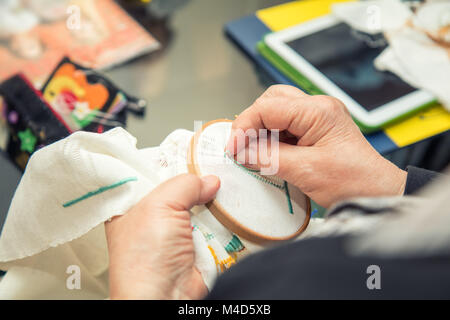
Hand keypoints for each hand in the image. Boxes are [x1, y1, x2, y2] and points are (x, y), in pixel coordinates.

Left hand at [105, 174, 219, 299]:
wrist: (165, 298)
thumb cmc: (145, 258)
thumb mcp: (159, 206)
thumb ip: (183, 184)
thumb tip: (208, 180)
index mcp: (130, 208)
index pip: (149, 176)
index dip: (168, 162)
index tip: (189, 150)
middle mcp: (151, 220)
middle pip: (177, 190)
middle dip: (195, 180)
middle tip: (212, 164)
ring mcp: (175, 234)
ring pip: (197, 207)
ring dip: (210, 200)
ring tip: (224, 183)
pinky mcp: (195, 246)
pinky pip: (212, 225)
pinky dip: (221, 219)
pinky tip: (228, 207)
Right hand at [226, 85, 405, 207]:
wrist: (378, 192)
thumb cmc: (353, 181)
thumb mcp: (304, 170)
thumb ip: (268, 157)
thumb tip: (241, 151)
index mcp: (318, 111)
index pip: (267, 108)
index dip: (244, 127)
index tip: (232, 149)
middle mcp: (318, 107)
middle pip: (271, 101)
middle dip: (252, 123)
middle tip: (241, 147)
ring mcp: (318, 117)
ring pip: (276, 111)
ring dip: (261, 130)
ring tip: (253, 151)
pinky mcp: (316, 129)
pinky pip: (286, 125)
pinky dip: (272, 137)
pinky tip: (268, 153)